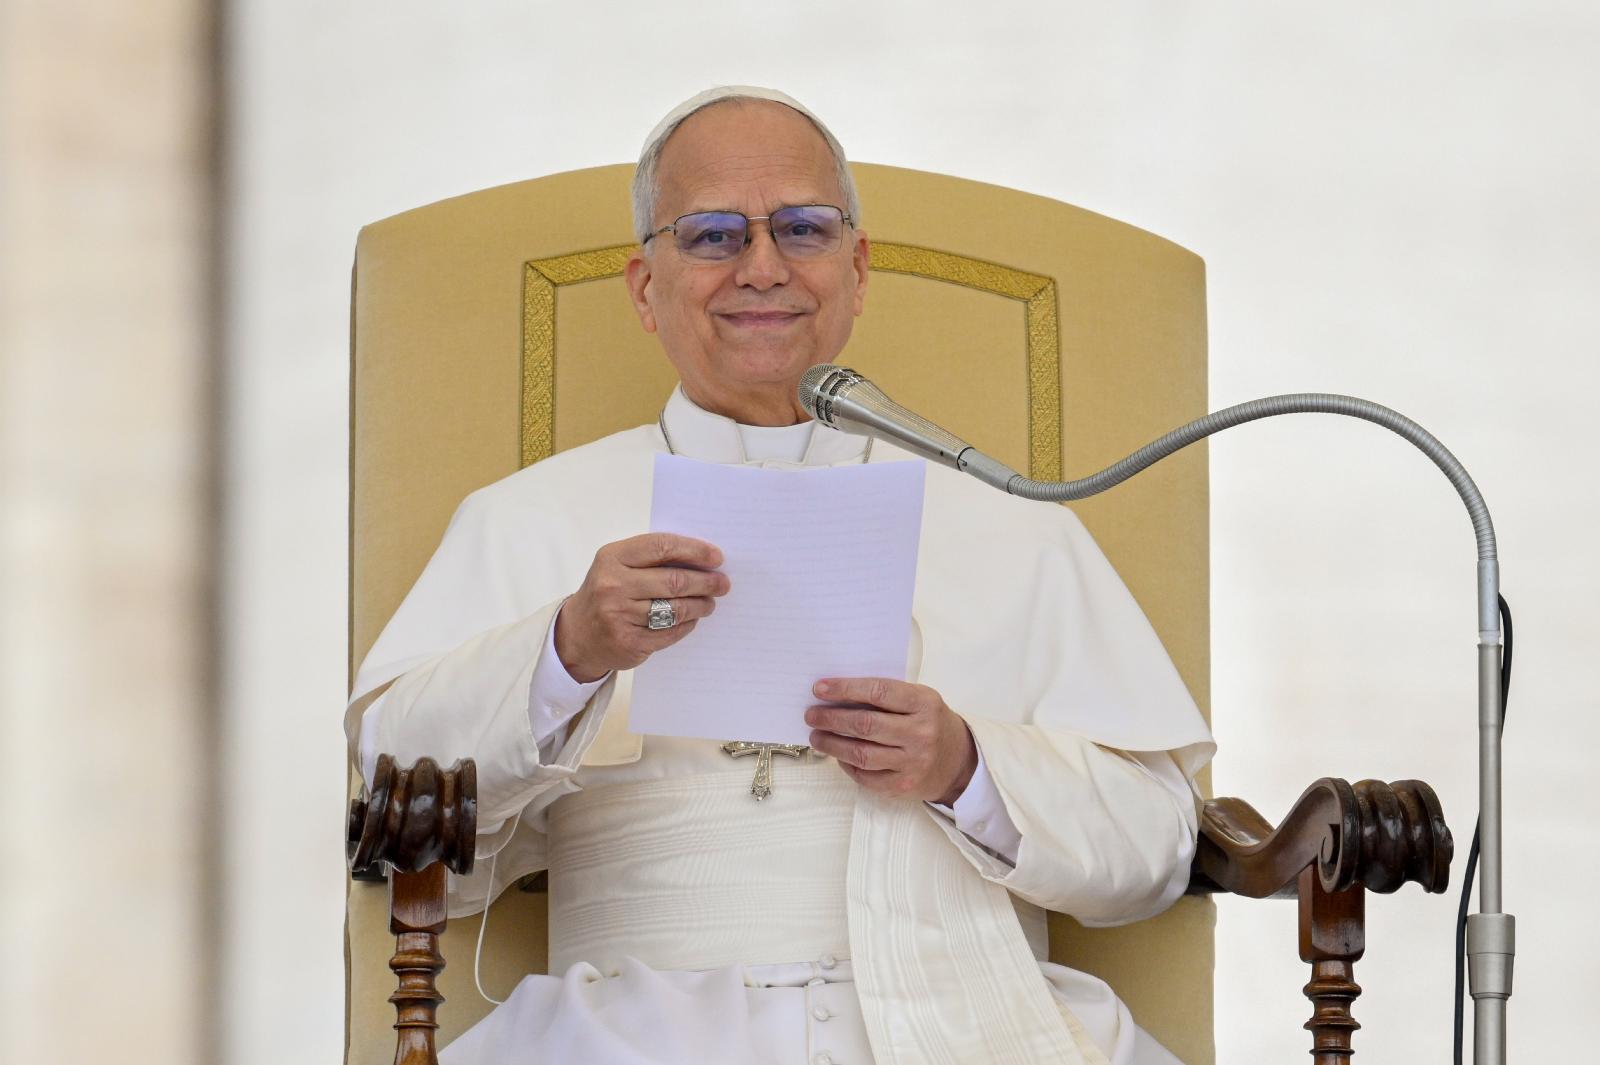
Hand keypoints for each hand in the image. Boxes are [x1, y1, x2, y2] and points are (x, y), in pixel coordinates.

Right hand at [554, 533, 728, 681]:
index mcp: (612, 557)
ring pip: (676, 609)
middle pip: (674, 581)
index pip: (661, 547)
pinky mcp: (630, 642)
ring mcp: (620, 616)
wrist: (577, 634)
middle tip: (722, 583)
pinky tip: (692, 619)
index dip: (694, 550)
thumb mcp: (618, 565)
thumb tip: (701, 557)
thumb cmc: (607, 591)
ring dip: (700, 605)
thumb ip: (652, 558)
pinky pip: (671, 632)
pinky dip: (687, 625)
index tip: (716, 557)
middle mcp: (613, 585)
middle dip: (705, 582)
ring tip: (710, 602)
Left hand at [805, 678, 978, 805]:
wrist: (959, 763)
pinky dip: (846, 765)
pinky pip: (865, 777)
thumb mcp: (919, 700)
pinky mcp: (903, 786)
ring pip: (861, 754)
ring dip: (832, 744)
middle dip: (831, 718)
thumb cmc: (930, 724)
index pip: (879, 692)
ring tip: (817, 736)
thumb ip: (886, 696)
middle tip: (811, 715)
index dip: (845, 689)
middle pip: (866, 724)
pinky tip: (838, 756)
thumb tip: (837, 694)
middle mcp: (920, 734)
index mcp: (924, 704)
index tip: (820, 688)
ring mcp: (913, 763)